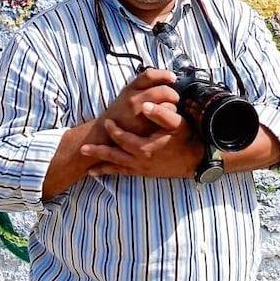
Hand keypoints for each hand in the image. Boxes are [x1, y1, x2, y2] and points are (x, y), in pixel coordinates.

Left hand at [84, 101, 203, 177]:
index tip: (107, 122)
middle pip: (114, 156)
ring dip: (102, 167)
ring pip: (118, 168)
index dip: (114, 130)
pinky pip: (125, 175)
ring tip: (88, 169)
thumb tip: (145, 105)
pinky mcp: (145, 173)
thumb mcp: (178, 123)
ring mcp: (142, 169)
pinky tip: (102, 173)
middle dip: (99, 152)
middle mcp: (141, 161)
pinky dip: (113, 174)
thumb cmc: (187, 139)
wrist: (196, 160)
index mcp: (146, 148)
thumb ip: (161, 113)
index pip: (123, 139)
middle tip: (83, 149)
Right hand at [97, 68, 181, 137]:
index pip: (150, 75)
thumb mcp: (126, 94)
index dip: (164, 74)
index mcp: (130, 89)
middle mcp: (134, 99)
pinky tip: (166, 120)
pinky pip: (164, 121)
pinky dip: (169, 119)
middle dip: (173, 94)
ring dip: (172, 106)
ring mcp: (139, 114)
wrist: (106, 133)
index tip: (172, 77)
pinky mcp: (144, 128)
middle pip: (162, 91)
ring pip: (166, 106)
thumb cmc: (121, 112)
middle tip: (175, 98)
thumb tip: (164, 78)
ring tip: (171, 110)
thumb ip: (142, 86)